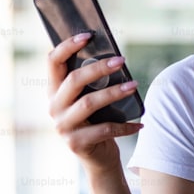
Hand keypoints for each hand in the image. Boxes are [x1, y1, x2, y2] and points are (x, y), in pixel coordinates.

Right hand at [47, 33, 142, 171]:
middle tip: (121, 60)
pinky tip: (141, 123)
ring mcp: (63, 126)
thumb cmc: (97, 120)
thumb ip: (93, 81)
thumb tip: (114, 56)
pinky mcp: (76, 143)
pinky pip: (104, 129)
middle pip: (74, 80)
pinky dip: (125, 125)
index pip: (52, 62)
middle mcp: (53, 107)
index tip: (88, 35)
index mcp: (53, 91)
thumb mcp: (90, 98)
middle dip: (99, 68)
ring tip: (134, 85)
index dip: (68, 46)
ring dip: (114, 92)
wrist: (98, 158)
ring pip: (89, 103)